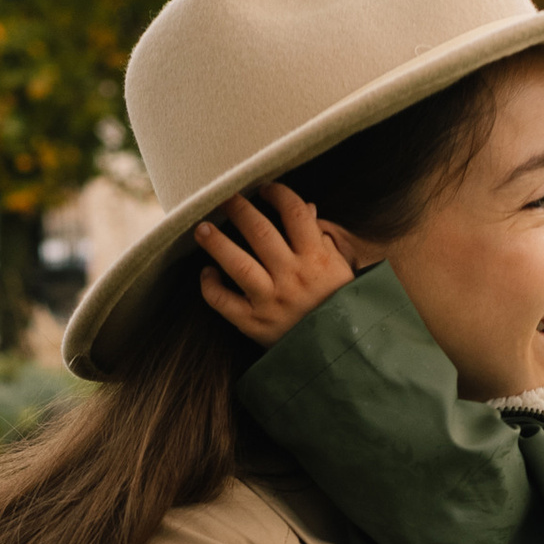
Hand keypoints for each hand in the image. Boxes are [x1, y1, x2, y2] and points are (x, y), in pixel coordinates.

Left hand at [195, 183, 365, 347]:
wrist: (340, 355)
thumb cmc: (340, 306)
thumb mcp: (341, 270)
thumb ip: (322, 239)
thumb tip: (306, 209)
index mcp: (317, 259)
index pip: (294, 213)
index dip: (277, 194)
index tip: (264, 188)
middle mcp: (293, 277)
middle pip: (260, 232)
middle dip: (238, 209)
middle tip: (221, 195)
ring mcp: (272, 301)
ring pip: (237, 264)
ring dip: (216, 243)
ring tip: (201, 229)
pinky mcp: (255, 325)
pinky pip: (224, 302)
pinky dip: (211, 286)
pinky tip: (208, 273)